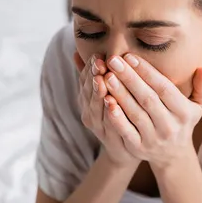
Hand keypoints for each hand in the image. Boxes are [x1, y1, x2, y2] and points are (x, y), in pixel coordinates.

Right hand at [73, 52, 139, 168]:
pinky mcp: (111, 140)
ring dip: (98, 93)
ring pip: (96, 108)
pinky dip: (109, 114)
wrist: (125, 150)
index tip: (96, 55)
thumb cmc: (117, 116)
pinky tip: (112, 103)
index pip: (84, 81)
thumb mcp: (102, 94)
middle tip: (99, 63)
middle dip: (92, 77)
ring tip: (102, 79)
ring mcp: (99, 129)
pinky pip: (109, 126)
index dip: (88, 68)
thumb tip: (76, 52)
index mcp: (87, 101)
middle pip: (88, 93)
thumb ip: (91, 75)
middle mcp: (89, 114)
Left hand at [102, 53, 201, 169]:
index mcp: (185, 113)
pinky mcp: (138, 148)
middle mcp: (170, 127)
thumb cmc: (183, 121)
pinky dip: (116, 117)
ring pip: (135, 113)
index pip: (164, 89)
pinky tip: (105, 101)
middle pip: (148, 99)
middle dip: (129, 78)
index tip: (130, 56)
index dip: (147, 72)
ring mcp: (153, 139)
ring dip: (120, 94)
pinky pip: (126, 131)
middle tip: (114, 61)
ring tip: (107, 76)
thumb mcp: (198, 106)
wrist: (172, 155)